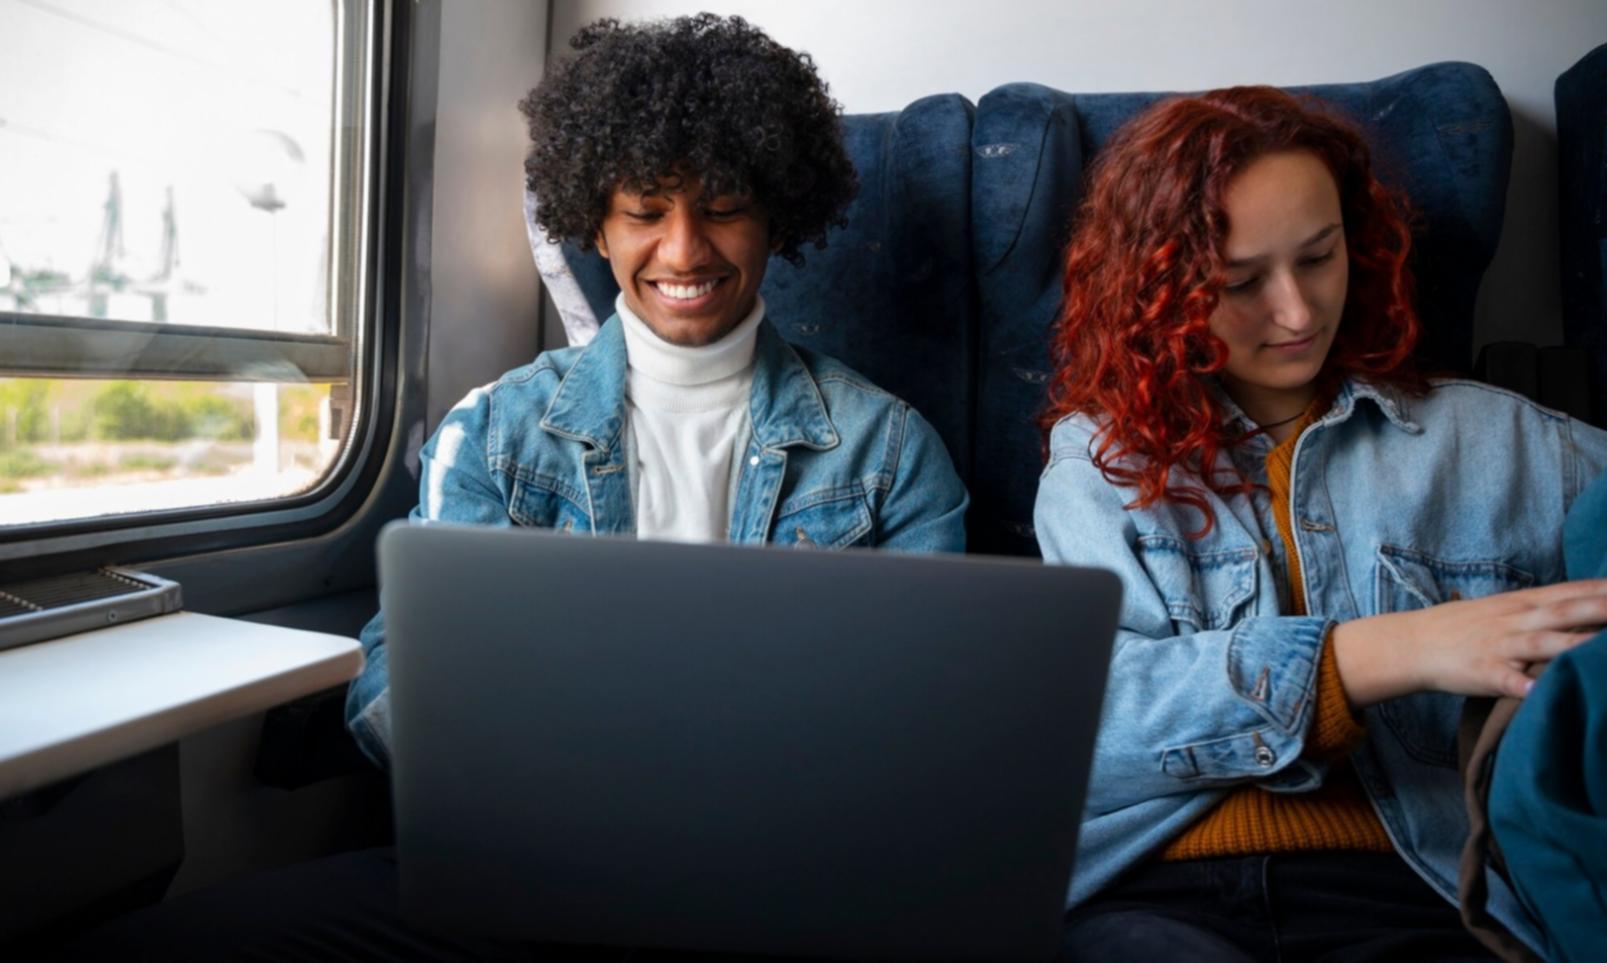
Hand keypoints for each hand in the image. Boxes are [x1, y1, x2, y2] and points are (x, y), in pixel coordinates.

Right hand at [1331, 578, 1606, 706]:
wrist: (1413, 642)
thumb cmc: (1465, 628)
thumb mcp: (1505, 609)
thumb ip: (1544, 608)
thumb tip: (1587, 605)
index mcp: (1523, 603)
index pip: (1572, 591)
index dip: (1604, 589)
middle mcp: (1516, 620)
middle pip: (1567, 611)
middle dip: (1603, 609)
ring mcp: (1501, 646)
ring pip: (1544, 643)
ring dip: (1577, 644)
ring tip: (1603, 647)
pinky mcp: (1484, 672)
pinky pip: (1507, 679)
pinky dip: (1523, 684)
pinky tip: (1539, 690)